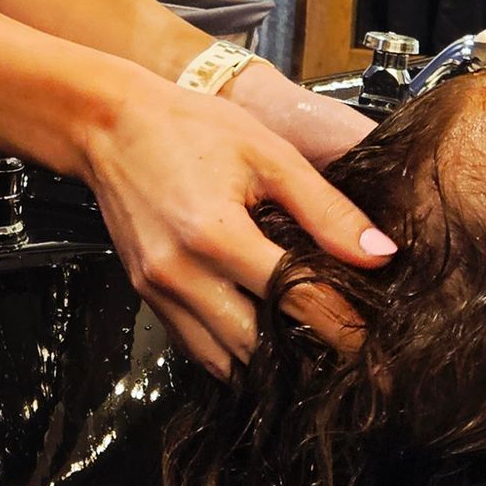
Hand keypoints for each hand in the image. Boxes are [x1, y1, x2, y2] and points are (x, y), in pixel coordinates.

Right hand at [77, 74, 395, 376]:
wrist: (107, 124)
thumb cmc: (188, 128)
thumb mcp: (268, 155)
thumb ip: (325, 209)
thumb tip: (378, 254)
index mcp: (216, 235)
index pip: (295, 300)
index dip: (341, 323)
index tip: (373, 340)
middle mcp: (181, 274)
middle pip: (258, 345)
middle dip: (305, 351)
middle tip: (344, 350)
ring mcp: (158, 290)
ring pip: (224, 359)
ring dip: (266, 361)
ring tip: (305, 350)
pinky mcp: (145, 294)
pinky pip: (194, 346)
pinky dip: (230, 352)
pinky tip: (259, 339)